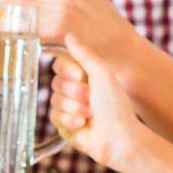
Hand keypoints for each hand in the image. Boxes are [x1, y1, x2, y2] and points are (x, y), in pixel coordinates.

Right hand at [50, 34, 146, 171]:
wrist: (118, 138)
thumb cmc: (115, 105)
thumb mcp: (101, 73)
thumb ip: (83, 53)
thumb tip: (69, 34)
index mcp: (84, 74)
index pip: (60, 64)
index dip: (67, 70)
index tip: (80, 75)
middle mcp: (75, 89)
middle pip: (56, 82)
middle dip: (75, 92)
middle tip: (91, 99)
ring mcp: (68, 106)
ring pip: (54, 100)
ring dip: (75, 108)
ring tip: (91, 114)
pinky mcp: (63, 124)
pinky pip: (54, 116)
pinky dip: (70, 120)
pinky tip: (83, 124)